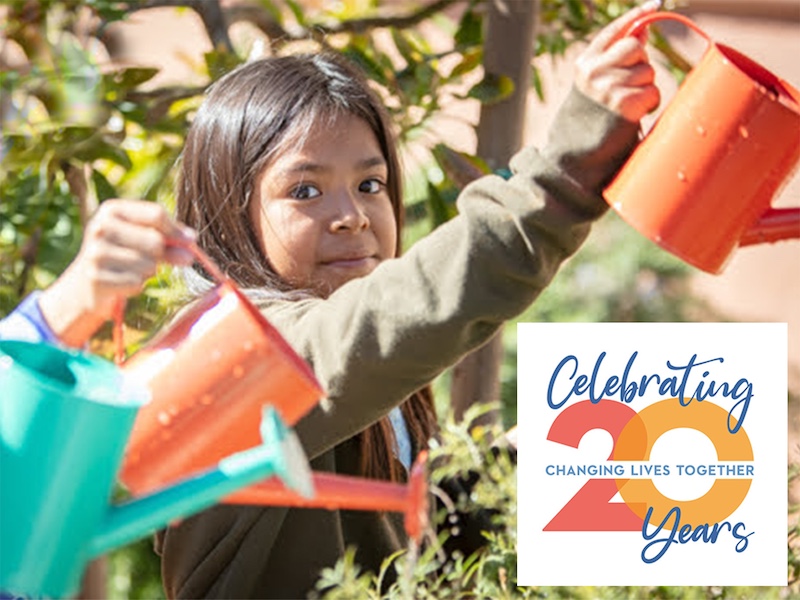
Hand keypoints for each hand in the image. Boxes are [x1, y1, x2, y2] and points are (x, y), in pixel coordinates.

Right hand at [39, 199, 195, 346]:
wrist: (86, 284)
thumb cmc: (123, 254)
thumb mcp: (142, 237)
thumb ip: (169, 238)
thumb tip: (192, 241)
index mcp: (112, 210)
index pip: (156, 214)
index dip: (177, 231)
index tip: (190, 241)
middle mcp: (100, 227)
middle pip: (155, 241)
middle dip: (162, 254)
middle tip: (154, 259)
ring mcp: (95, 253)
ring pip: (148, 265)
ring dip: (148, 271)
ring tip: (132, 269)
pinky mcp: (96, 278)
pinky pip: (137, 283)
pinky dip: (137, 286)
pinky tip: (123, 281)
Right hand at [574, 0, 660, 121]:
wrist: (575, 155)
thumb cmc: (591, 118)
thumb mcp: (595, 84)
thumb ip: (615, 58)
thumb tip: (643, 31)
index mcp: (585, 64)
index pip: (613, 32)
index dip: (636, 16)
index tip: (655, 4)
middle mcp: (593, 72)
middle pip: (635, 48)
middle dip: (641, 64)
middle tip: (629, 85)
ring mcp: (607, 87)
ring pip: (647, 70)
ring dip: (646, 87)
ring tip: (628, 104)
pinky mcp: (623, 104)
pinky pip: (652, 92)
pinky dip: (650, 104)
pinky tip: (635, 114)